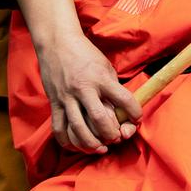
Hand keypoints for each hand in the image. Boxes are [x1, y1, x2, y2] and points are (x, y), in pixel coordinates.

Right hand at [33, 18, 140, 157]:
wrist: (57, 43)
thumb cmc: (85, 55)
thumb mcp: (105, 66)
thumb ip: (113, 88)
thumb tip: (121, 113)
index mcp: (101, 78)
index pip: (124, 99)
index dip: (134, 113)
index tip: (136, 118)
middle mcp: (84, 89)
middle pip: (99, 119)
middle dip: (111, 134)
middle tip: (115, 138)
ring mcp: (67, 97)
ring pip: (78, 129)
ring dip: (91, 144)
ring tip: (100, 148)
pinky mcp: (54, 103)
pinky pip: (59, 129)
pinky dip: (68, 142)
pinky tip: (78, 145)